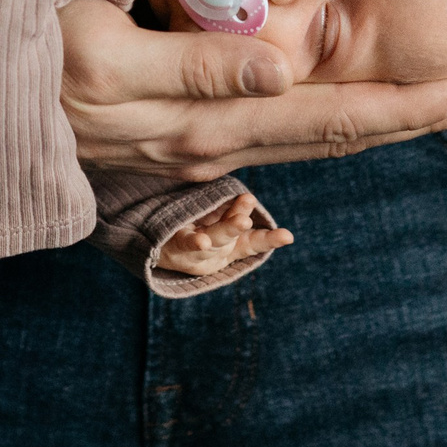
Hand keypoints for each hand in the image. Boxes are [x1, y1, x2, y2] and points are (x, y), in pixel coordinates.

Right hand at [58, 0, 446, 179]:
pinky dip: (327, 114)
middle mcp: (208, 141)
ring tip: (444, 94)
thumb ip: (192, 65)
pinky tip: (352, 98)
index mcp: (200, 122)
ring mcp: (193, 141)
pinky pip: (271, 127)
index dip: (409, 104)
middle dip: (416, 114)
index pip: (330, 118)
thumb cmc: (18, 45)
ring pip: (308, 134)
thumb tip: (283, 68)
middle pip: (335, 134)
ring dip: (379, 116)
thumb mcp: (99, 54)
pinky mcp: (174, 130)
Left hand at [154, 191, 293, 277]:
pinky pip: (188, 243)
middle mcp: (218, 249)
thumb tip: (250, 197)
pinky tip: (202, 240)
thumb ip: (235, 210)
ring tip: (241, 221)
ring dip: (228, 229)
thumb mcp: (218, 219)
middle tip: (251, 217)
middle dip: (242, 226)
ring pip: (215, 238)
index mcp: (232, 244)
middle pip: (232, 236)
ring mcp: (199, 249)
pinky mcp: (179, 245)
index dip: (271, 240)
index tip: (287, 236)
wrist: (158, 247)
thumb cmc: (196, 228)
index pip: (254, 241)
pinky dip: (196, 242)